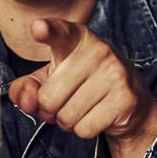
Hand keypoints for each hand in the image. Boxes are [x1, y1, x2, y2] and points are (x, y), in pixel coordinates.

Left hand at [8, 18, 156, 147]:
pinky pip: (85, 128)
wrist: (130, 104)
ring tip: (84, 108)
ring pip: (66, 116)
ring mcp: (115, 73)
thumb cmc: (82, 87)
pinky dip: (85, 130)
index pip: (60, 33)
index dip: (47, 31)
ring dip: (68, 122)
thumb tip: (26, 101)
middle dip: (50, 111)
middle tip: (66, 102)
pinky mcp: (125, 98)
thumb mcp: (49, 80)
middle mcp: (99, 51)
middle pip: (48, 98)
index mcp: (76, 39)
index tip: (38, 28)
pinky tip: (97, 116)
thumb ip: (26, 88)